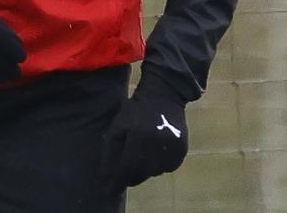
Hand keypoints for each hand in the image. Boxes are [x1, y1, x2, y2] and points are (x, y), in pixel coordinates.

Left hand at [100, 69, 188, 188]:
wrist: (164, 96)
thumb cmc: (135, 111)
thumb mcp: (117, 127)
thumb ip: (109, 152)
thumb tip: (105, 178)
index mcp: (138, 135)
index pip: (127, 167)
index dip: (117, 181)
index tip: (109, 190)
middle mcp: (157, 143)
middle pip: (141, 173)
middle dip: (131, 176)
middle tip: (125, 172)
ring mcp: (172, 147)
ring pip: (154, 172)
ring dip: (145, 170)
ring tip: (141, 155)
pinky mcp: (182, 150)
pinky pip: (168, 168)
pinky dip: (159, 166)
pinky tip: (155, 152)